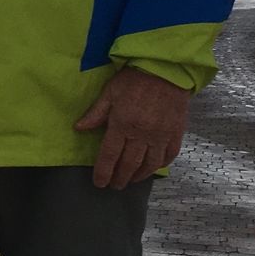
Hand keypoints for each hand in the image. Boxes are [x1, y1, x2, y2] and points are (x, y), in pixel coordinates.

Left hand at [74, 66, 190, 189]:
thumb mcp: (110, 92)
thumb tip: (79, 128)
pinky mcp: (175, 133)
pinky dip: (159, 166)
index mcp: (122, 124)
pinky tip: (152, 168)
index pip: (110, 155)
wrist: (166, 69)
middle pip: (128, 164)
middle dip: (120, 178)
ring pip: (148, 164)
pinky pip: (167, 156)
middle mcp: (142, 134)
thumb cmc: (134, 79)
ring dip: (138, 176)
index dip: (103, 172)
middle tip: (114, 185)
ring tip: (130, 181)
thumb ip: (95, 113)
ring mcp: (160, 136)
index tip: (99, 183)